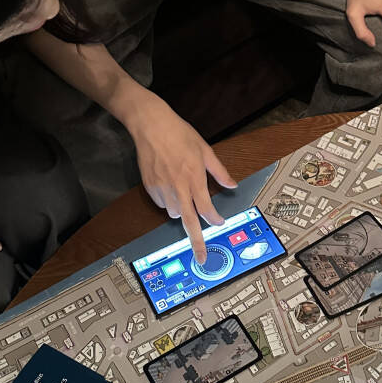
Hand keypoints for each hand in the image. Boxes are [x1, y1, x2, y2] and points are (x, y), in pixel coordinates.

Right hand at [126, 92, 235, 262]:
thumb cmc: (179, 134)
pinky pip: (162, 204)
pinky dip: (168, 201)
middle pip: (188, 222)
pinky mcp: (149, 187)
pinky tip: (169, 186)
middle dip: (196, 242)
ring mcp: (162, 188)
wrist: (151, 125)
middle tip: (201, 257)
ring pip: (174, 213)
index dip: (214, 219)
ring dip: (182, 212)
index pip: (206, 209)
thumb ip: (219, 171)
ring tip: (183, 193)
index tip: (219, 223)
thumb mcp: (205, 150)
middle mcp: (178, 187)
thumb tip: (232, 185)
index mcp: (194, 178)